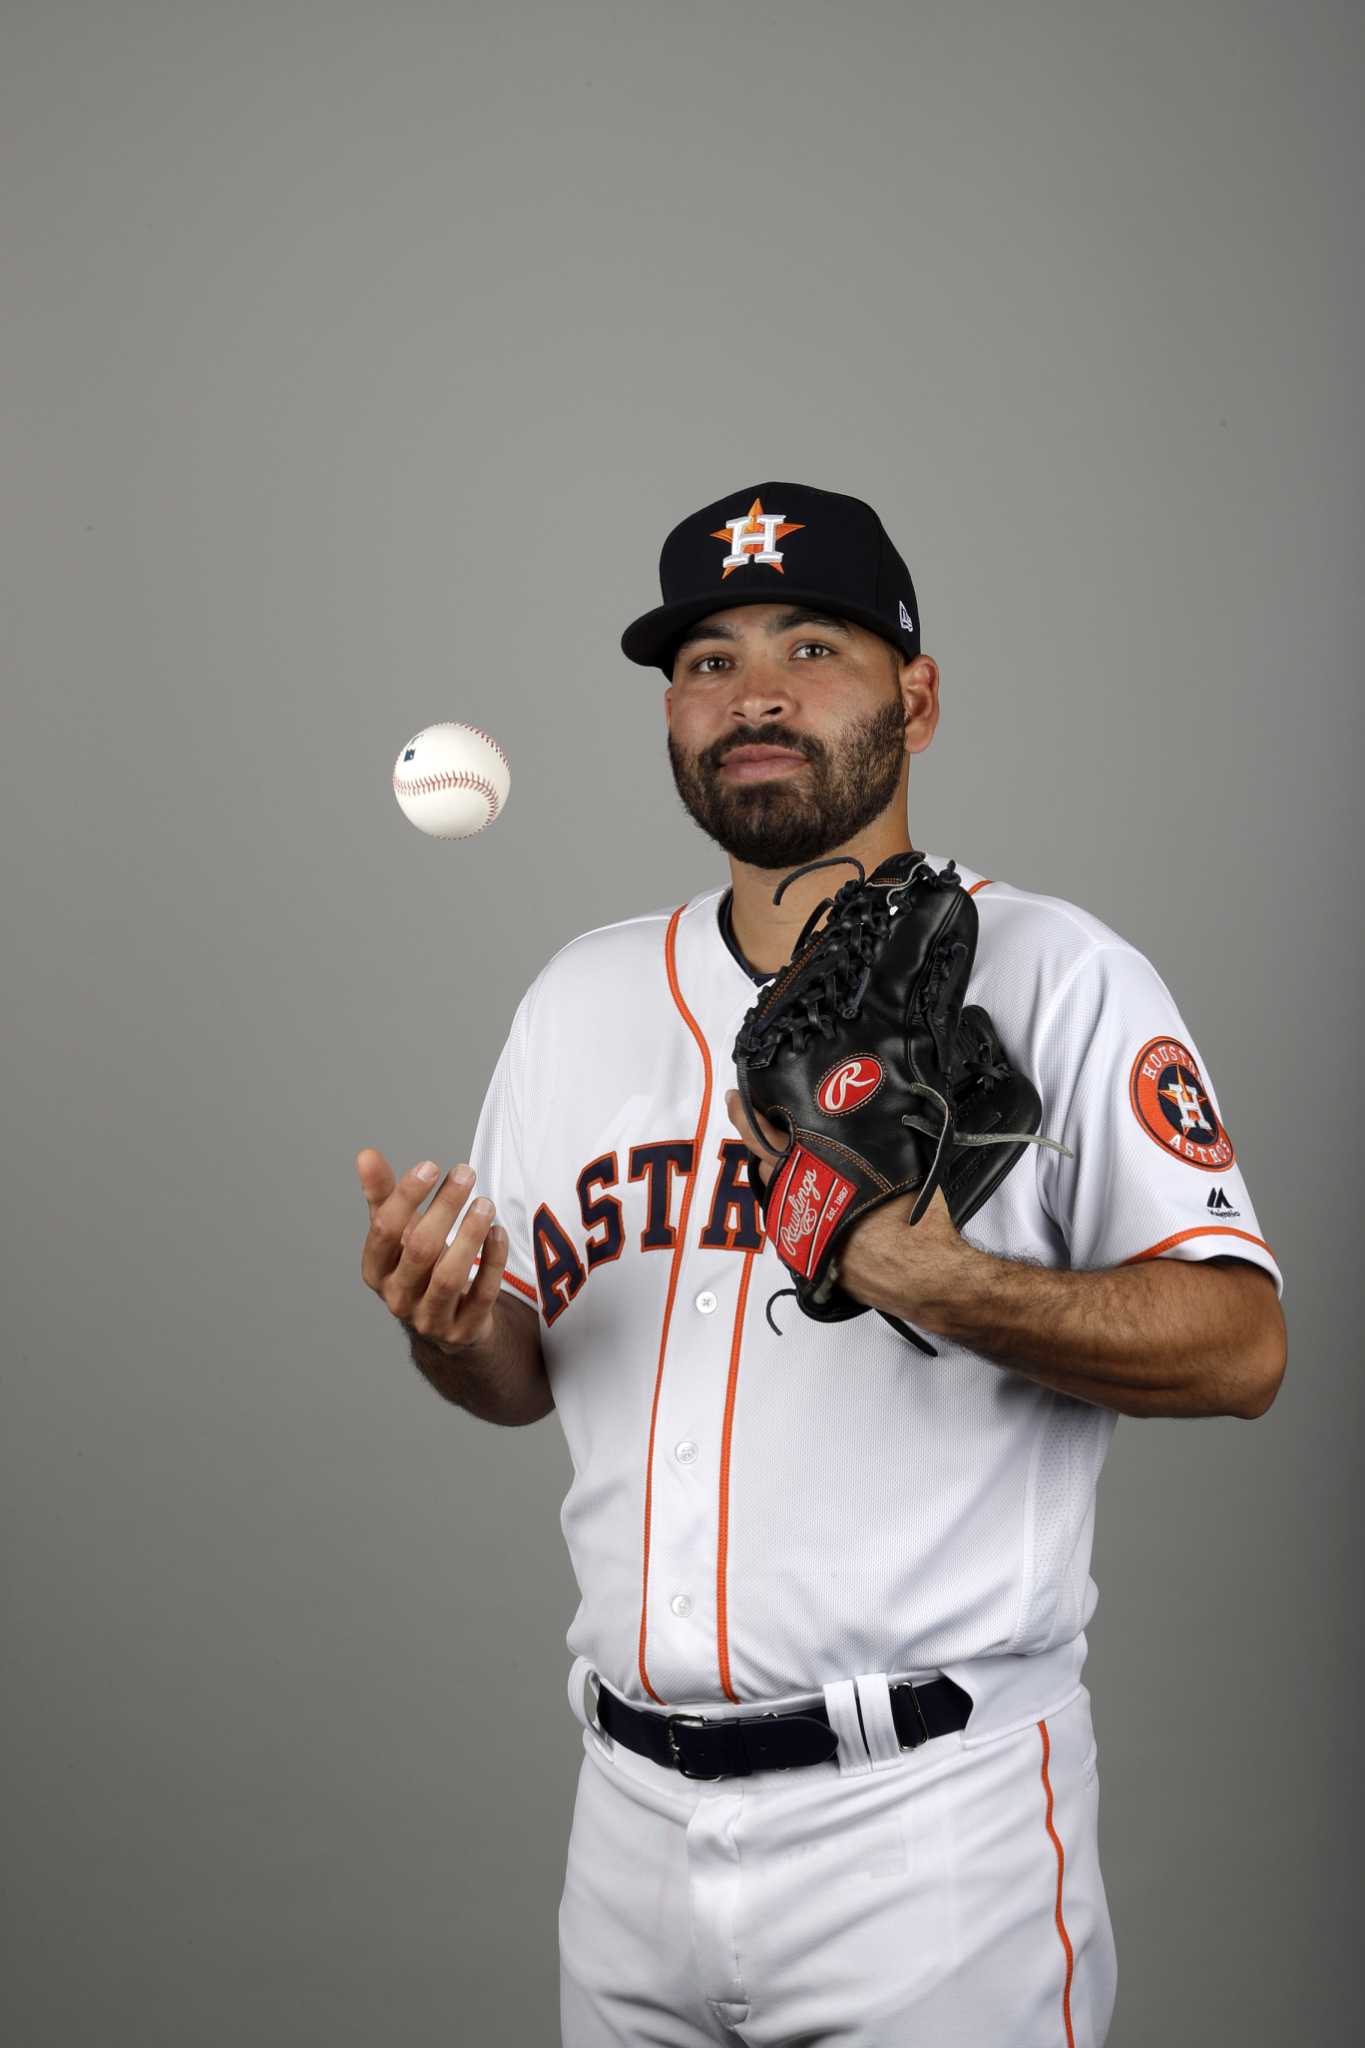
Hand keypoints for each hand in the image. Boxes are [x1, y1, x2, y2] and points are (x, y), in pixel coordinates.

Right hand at [356, 1147, 507, 1353]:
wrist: (444, 1320)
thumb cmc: (418, 1265)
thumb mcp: (398, 1232)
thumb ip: (383, 1195)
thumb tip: (365, 1155)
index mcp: (375, 1270)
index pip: (383, 1230)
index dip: (405, 1197)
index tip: (431, 1165)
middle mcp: (398, 1297)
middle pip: (419, 1250)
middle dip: (444, 1208)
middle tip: (465, 1172)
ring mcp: (430, 1318)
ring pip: (448, 1277)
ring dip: (470, 1236)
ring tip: (485, 1203)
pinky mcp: (464, 1330)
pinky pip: (481, 1295)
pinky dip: (492, 1262)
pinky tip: (499, 1232)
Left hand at [724, 1089, 970, 1322]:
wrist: (924, 1276)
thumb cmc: (917, 1220)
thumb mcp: (898, 1162)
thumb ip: (871, 1141)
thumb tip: (864, 1116)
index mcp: (819, 1173)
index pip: (767, 1138)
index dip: (746, 1116)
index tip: (735, 1100)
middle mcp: (802, 1204)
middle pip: (769, 1168)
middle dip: (774, 1150)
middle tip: (787, 1133)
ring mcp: (801, 1234)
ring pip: (781, 1198)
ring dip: (790, 1181)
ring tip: (813, 1170)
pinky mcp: (808, 1258)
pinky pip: (795, 1225)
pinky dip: (805, 1211)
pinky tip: (827, 1205)